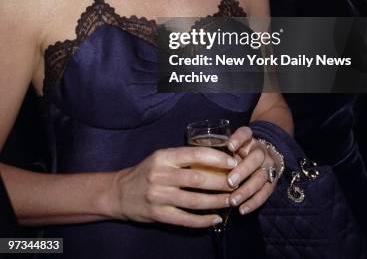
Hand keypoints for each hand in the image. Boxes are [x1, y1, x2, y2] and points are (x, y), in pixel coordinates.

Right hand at [113, 146, 235, 227]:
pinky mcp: (158, 214)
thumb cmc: (146, 172)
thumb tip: (215, 158)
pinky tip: (216, 218)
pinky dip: (203, 220)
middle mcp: (161, 175)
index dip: (217, 157)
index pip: (195, 154)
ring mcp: (159, 196)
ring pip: (195, 201)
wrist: (119, 193)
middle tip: (237, 183)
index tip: (233, 161)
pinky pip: (186, 219)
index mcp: (164, 157)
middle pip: (198, 179)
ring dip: (216, 202)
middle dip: (221, 182)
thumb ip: (183, 159)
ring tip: (231, 200)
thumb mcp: (161, 158)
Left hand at [226, 126, 277, 214]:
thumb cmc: (239, 153)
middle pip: (256, 158)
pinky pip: (265, 193)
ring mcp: (268, 166)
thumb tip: (199, 162)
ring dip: (247, 190)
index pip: (245, 133)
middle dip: (243, 170)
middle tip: (229, 181)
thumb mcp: (232, 147)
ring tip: (233, 200)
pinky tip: (242, 209)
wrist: (263, 158)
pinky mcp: (272, 181)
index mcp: (249, 139)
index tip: (229, 146)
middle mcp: (261, 150)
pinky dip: (253, 202)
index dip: (238, 139)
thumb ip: (220, 152)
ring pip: (261, 177)